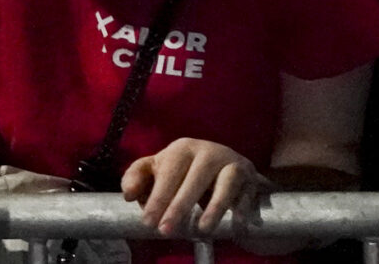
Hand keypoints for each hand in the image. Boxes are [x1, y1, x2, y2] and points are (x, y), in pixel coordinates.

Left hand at [121, 138, 264, 238]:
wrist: (219, 167)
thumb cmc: (180, 172)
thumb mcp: (155, 171)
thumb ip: (136, 178)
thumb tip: (129, 193)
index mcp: (183, 148)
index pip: (170, 170)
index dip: (159, 196)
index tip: (149, 221)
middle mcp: (210, 151)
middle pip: (198, 174)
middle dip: (181, 204)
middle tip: (166, 230)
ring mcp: (232, 163)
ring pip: (227, 181)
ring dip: (216, 205)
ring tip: (203, 229)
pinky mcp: (249, 178)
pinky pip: (248, 192)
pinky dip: (243, 207)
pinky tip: (235, 223)